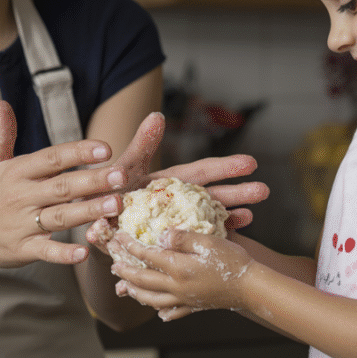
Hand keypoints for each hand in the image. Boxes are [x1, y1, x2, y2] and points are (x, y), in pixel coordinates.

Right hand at [0, 100, 125, 267]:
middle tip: (120, 175)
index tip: (105, 148)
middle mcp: (21, 197)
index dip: (78, 152)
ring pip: (59, 217)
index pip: (52, 158)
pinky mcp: (23, 250)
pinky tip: (84, 252)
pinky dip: (63, 253)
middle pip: (61, 187)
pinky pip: (45, 251)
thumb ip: (1, 133)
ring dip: (87, 211)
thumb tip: (1, 102)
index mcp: (17, 172)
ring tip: (115, 205)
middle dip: (92, 181)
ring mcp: (22, 224)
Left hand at [85, 112, 269, 250]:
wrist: (91, 225)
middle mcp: (176, 201)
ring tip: (255, 212)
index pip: (202, 172)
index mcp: (168, 183)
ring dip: (231, 214)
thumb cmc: (104, 193)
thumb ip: (140, 146)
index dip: (225, 168)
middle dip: (238, 192)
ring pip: (208, 217)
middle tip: (264, 190)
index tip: (250, 163)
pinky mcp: (170, 242)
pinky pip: (193, 241)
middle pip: (212, 194)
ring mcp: (175, 222)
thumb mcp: (123, 168)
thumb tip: (156, 115)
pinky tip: (230, 236)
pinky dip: (210, 239)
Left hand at [107, 229, 252, 317]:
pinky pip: (172, 312)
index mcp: (179, 267)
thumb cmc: (232, 261)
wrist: (251, 287)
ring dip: (135, 292)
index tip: (118, 238)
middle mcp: (177, 286)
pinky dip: (161, 312)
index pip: (147, 255)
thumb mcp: (208, 241)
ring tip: (125, 287)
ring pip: (152, 299)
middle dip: (125, 271)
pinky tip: (158, 312)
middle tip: (113, 264)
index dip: (130, 246)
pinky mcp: (194, 306)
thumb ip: (182, 238)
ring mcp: (184, 299)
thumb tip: (160, 237)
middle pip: (143, 280)